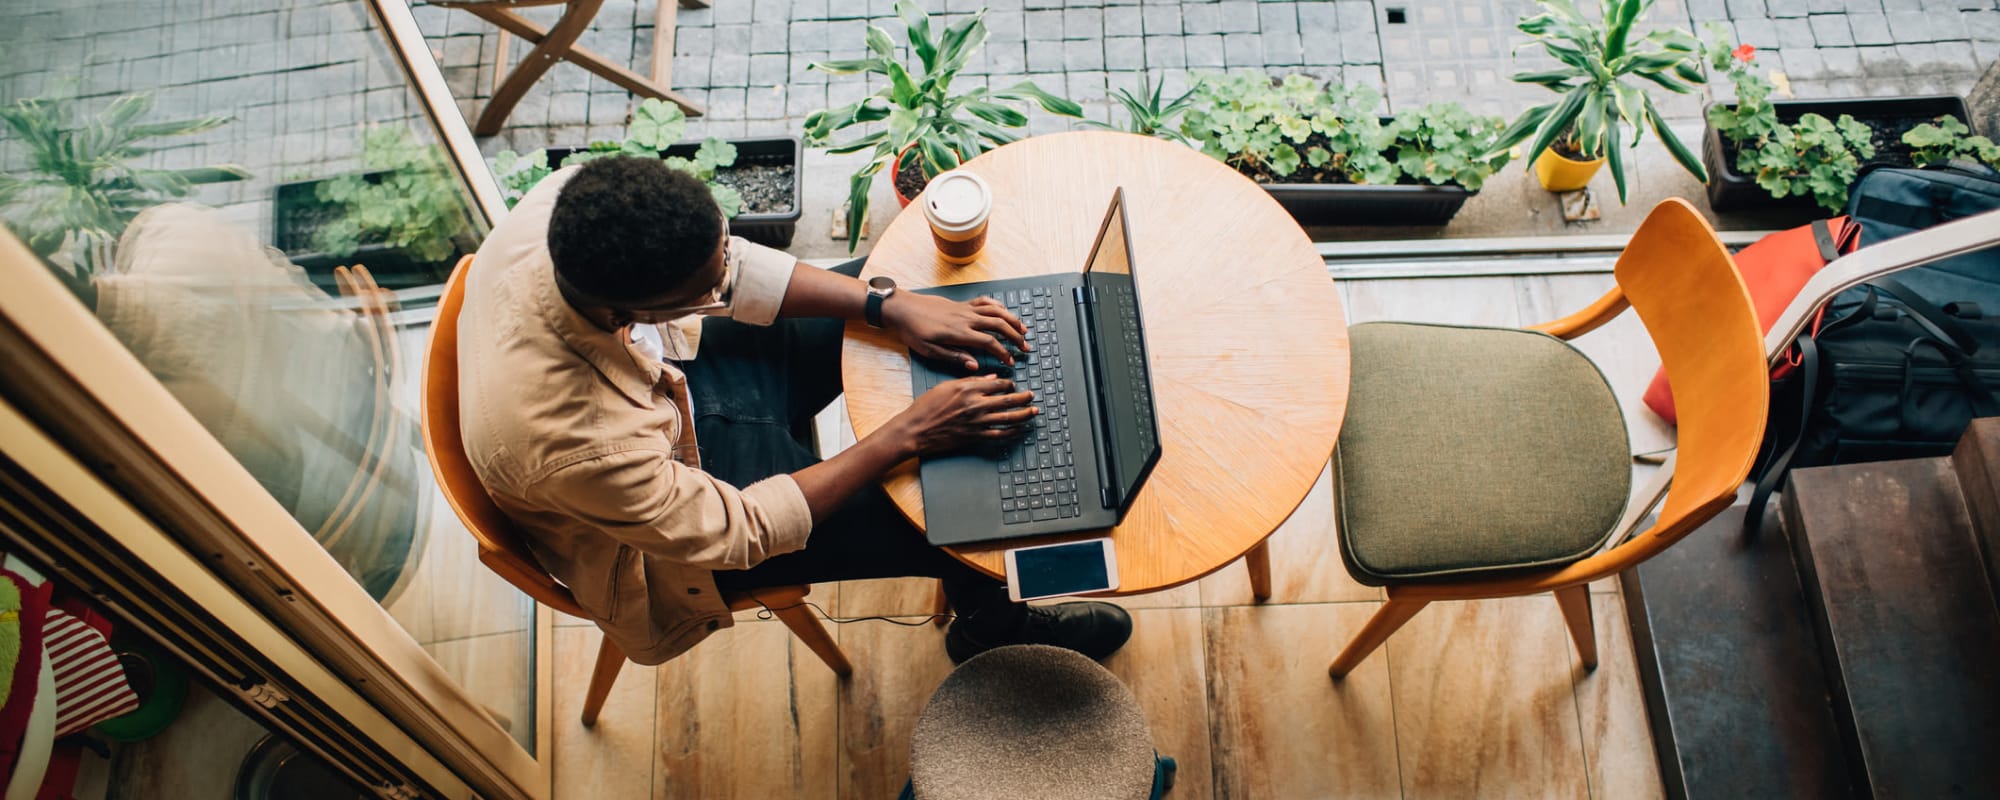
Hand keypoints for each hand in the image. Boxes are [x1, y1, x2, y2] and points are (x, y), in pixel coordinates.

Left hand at [883, 293, 1030, 371]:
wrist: (902, 308)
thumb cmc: (913, 331)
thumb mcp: (930, 350)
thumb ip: (954, 357)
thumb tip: (975, 365)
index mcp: (959, 333)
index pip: (990, 342)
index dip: (1003, 353)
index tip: (1011, 362)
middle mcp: (966, 318)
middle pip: (999, 325)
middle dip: (1015, 337)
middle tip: (1025, 348)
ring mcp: (965, 309)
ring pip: (996, 311)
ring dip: (1012, 320)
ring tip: (1023, 330)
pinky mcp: (961, 303)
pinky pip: (985, 301)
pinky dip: (998, 306)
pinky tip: (1005, 311)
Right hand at [884, 375, 1037, 456]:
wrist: (915, 430)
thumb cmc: (926, 407)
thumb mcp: (946, 386)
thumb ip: (970, 381)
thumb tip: (992, 378)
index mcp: (968, 389)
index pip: (997, 384)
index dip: (1008, 384)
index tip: (1013, 385)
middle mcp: (975, 405)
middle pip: (1008, 400)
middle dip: (1024, 398)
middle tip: (1032, 396)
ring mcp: (977, 423)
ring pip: (1008, 418)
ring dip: (1024, 414)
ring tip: (1034, 411)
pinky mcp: (975, 437)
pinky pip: (1000, 435)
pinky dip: (1013, 432)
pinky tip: (1020, 430)